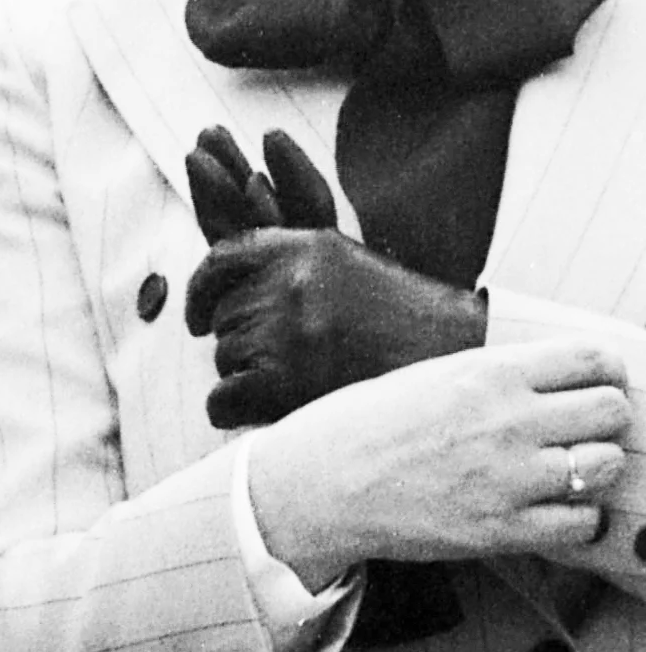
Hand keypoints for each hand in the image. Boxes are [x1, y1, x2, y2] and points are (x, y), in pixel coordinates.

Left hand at [183, 127, 486, 426]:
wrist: (455, 363)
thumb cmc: (406, 320)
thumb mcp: (346, 263)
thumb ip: (289, 257)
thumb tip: (231, 236)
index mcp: (301, 247)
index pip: (219, 259)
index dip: (200, 294)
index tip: (196, 322)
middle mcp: (287, 282)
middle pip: (223, 319)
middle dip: (243, 345)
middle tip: (291, 367)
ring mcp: (284, 331)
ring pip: (224, 360)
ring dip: (248, 378)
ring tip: (302, 385)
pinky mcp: (282, 381)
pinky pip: (222, 400)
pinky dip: (235, 413)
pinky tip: (265, 414)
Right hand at [245, 335, 634, 587]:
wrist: (324, 483)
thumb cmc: (370, 424)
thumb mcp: (435, 375)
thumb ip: (499, 376)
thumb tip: (556, 377)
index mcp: (490, 373)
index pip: (591, 358)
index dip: (605, 369)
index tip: (600, 379)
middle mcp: (508, 422)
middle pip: (611, 410)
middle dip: (606, 416)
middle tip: (586, 426)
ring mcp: (509, 479)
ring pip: (605, 465)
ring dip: (596, 466)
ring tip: (571, 467)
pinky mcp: (502, 529)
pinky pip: (581, 522)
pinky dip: (578, 516)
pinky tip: (555, 507)